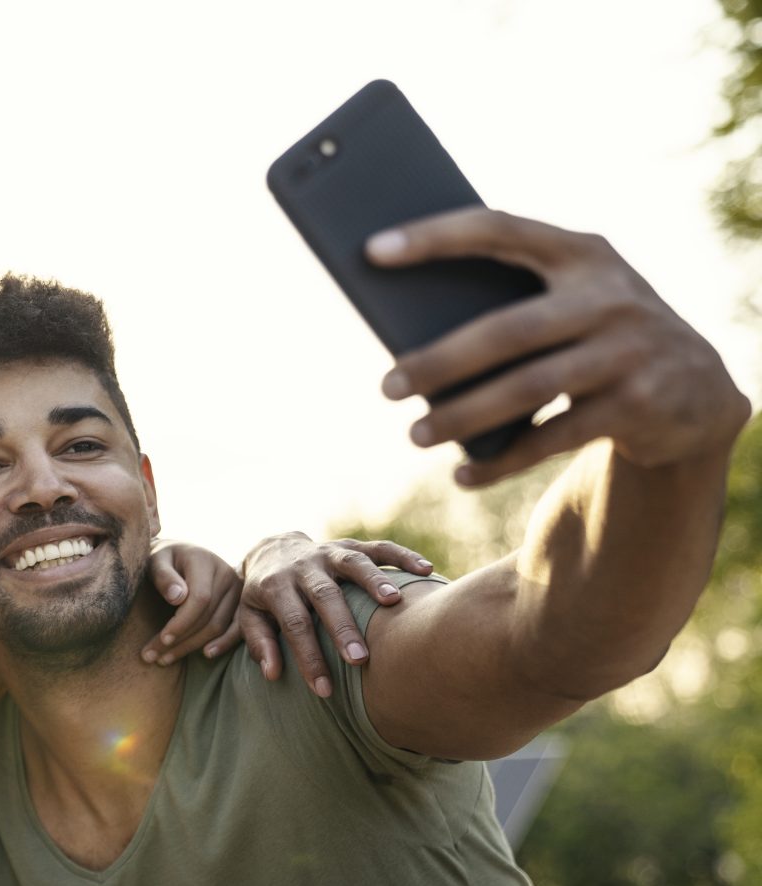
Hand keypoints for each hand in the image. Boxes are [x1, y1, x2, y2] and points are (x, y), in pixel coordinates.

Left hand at [139, 540, 243, 666]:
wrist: (181, 553)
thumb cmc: (164, 559)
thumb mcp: (156, 560)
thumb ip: (163, 576)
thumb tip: (177, 598)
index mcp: (204, 560)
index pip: (200, 599)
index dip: (181, 622)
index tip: (162, 639)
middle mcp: (226, 573)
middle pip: (208, 617)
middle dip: (180, 641)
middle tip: (152, 657)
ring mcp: (237, 589)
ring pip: (219, 626)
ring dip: (193, 647)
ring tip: (165, 659)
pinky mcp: (241, 603)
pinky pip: (236, 629)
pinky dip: (222, 645)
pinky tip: (205, 655)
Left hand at [235, 532, 433, 696]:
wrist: (270, 548)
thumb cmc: (263, 594)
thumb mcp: (249, 616)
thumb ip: (259, 642)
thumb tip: (271, 674)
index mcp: (275, 586)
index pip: (293, 624)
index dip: (308, 658)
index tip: (324, 690)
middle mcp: (303, 566)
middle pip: (324, 596)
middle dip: (343, 627)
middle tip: (360, 658)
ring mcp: (328, 552)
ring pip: (353, 563)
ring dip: (374, 581)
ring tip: (394, 602)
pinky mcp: (350, 544)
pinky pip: (378, 547)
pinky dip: (402, 555)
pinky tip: (426, 569)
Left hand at [369, 209, 750, 485]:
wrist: (696, 389)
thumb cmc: (597, 336)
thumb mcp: (569, 303)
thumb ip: (510, 303)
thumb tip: (406, 341)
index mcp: (582, 252)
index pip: (499, 230)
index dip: (434, 237)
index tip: (371, 251)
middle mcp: (611, 295)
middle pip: (507, 330)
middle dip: (440, 361)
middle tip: (385, 387)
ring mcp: (630, 350)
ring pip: (528, 388)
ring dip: (463, 417)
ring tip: (414, 434)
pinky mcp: (640, 405)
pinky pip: (554, 438)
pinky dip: (502, 460)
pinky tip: (463, 474)